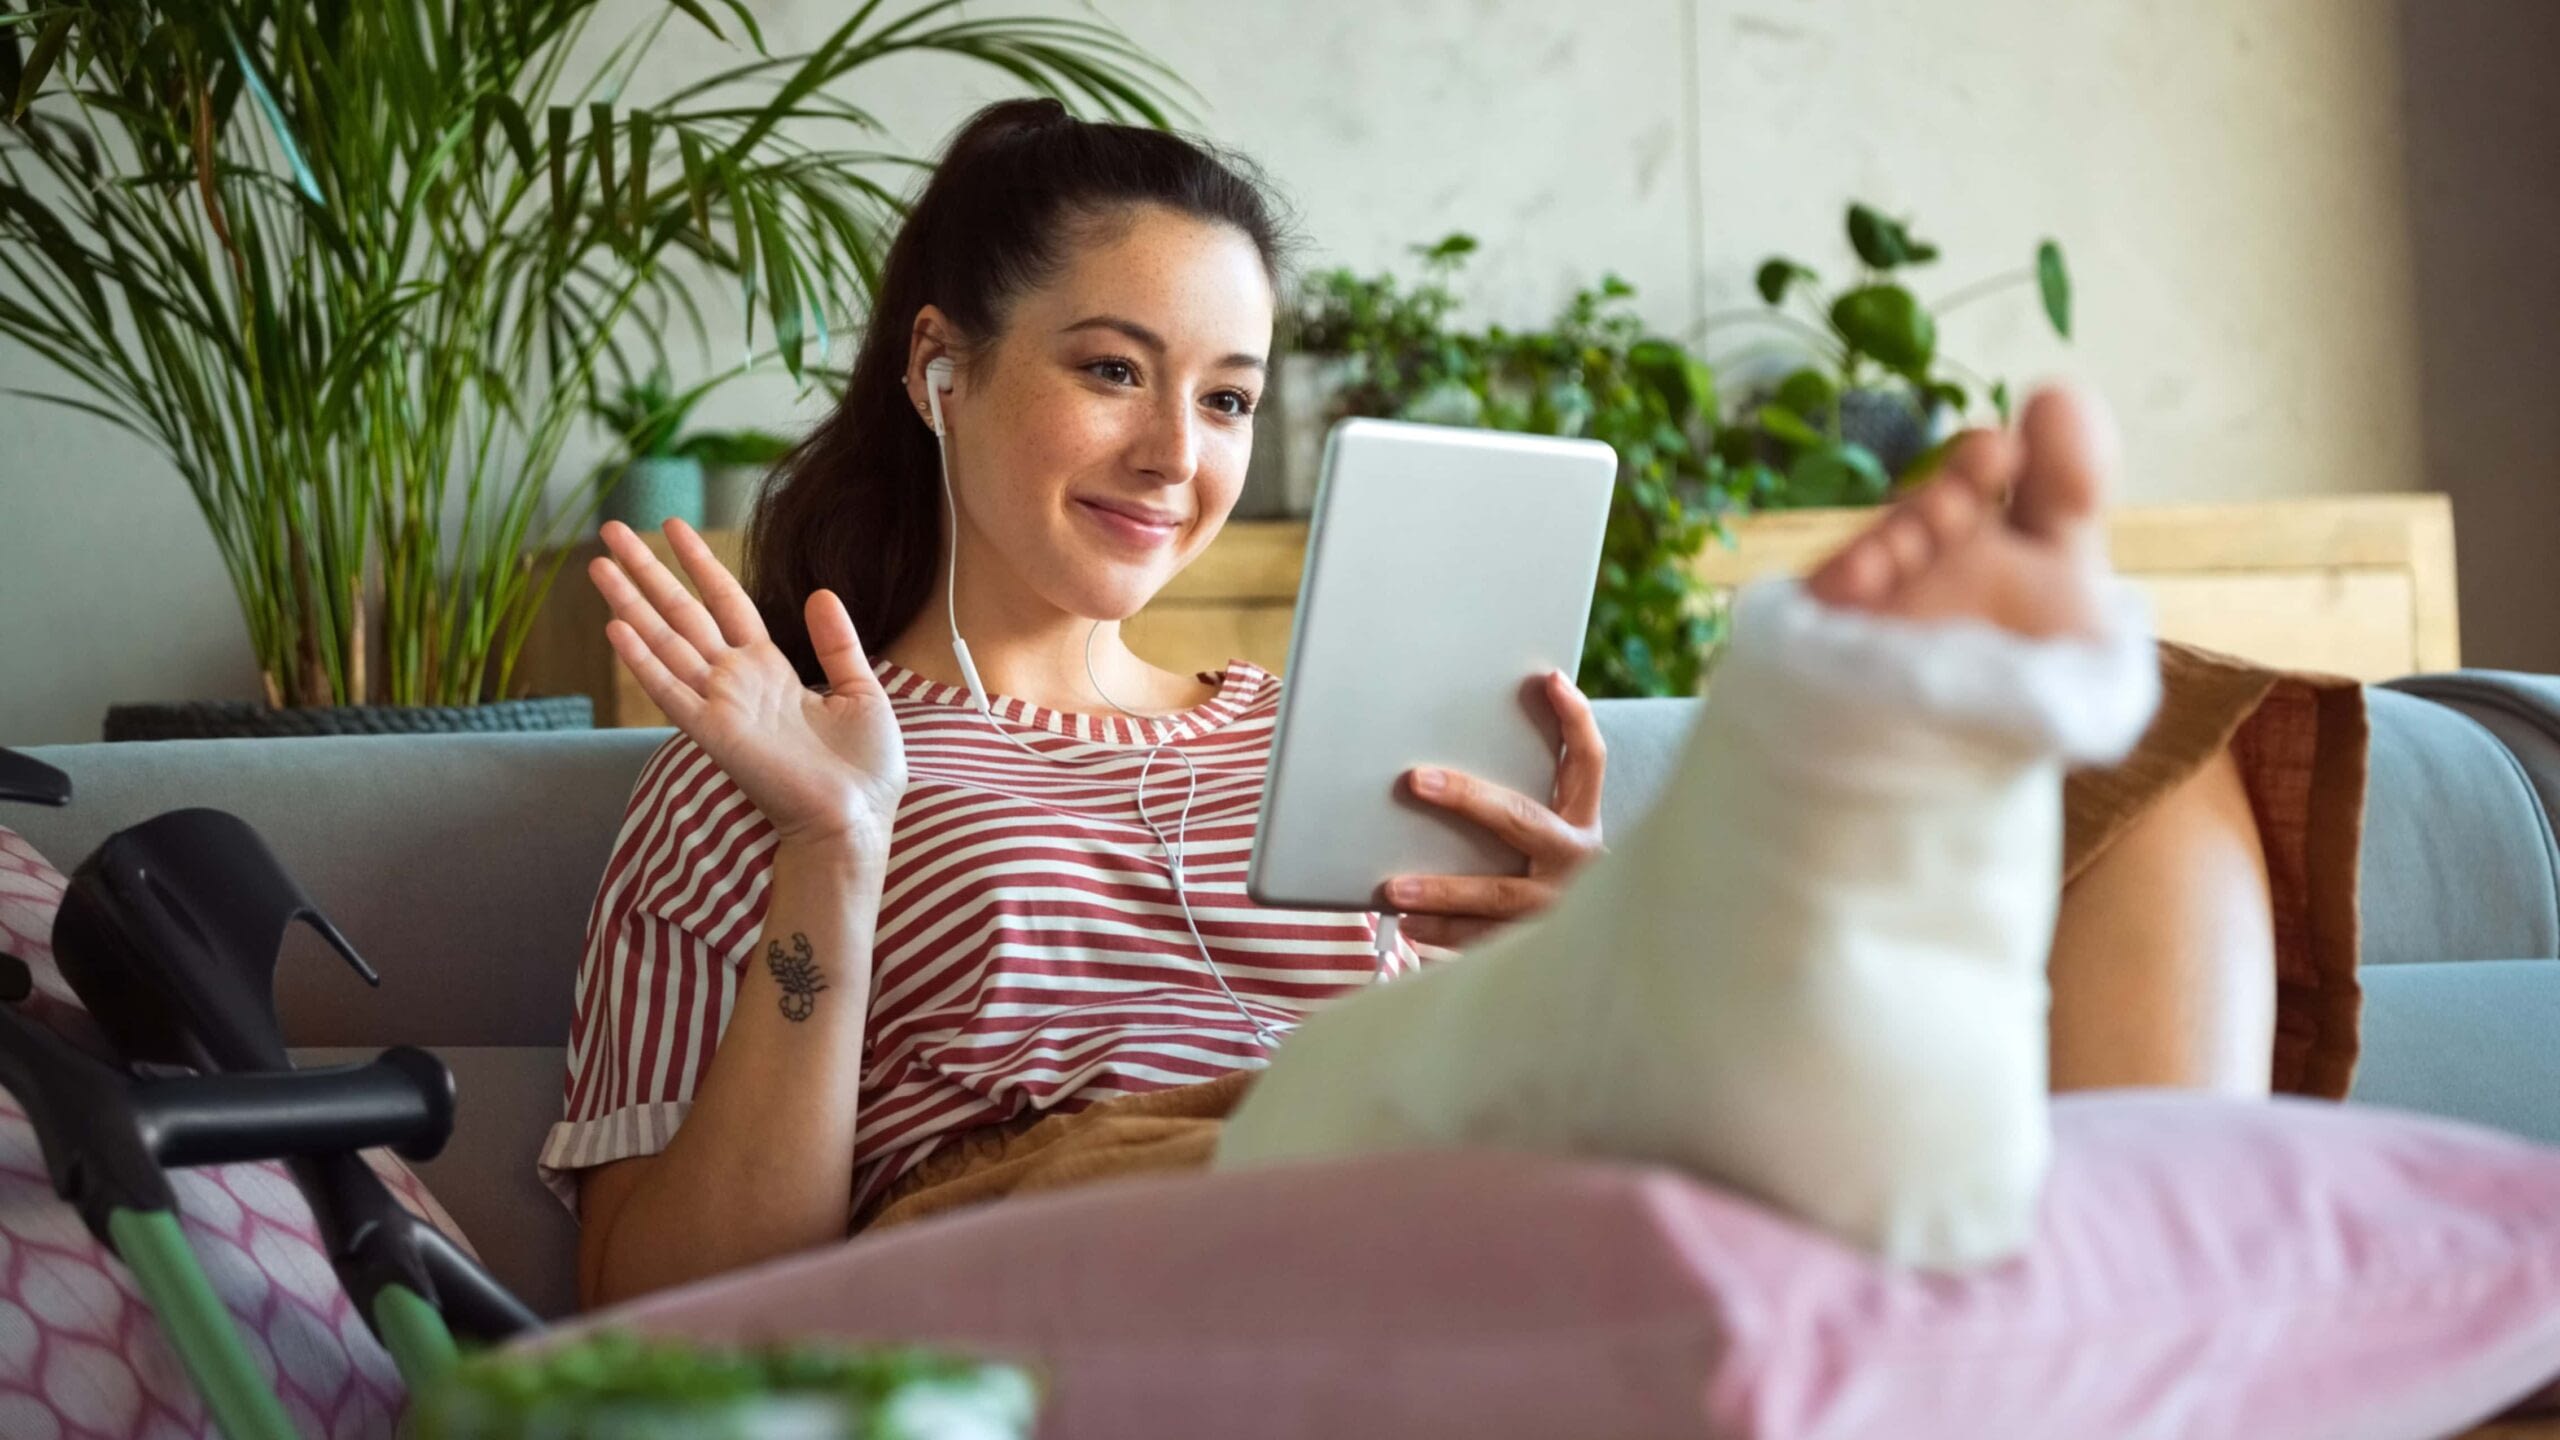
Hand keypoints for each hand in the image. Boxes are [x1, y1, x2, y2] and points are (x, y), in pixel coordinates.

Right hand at [589, 517, 907, 856]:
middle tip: (611, 531)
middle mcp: (737, 682)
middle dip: (647, 572)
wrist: (859, 820)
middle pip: (682, 613)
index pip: (726, 602)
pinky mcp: (715, 734)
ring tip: (597, 566)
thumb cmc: (864, 769)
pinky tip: (615, 629)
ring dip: (630, 604)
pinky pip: (671, 692)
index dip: (700, 563)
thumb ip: (837, 643)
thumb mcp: (860, 692)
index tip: (673, 526)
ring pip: (665, 643)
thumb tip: (821, 591)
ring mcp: (721, 706)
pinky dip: (643, 662)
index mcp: (770, 669)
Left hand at [1379, 669, 1606, 951]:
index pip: (1589, 760)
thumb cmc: (1549, 872)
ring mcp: (1557, 905)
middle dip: (1468, 798)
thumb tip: (1452, 756)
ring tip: (1395, 888)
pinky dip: (1444, 934)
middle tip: (1417, 780)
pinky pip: (1484, 940)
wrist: (1600, 944)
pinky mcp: (1536, 943)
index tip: (1549, 680)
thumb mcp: (1554, 830)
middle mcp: (1577, 860)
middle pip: (1522, 821)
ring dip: (1443, 891)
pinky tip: (1409, 927)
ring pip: (1498, 894)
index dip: (1575, 719)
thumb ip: (1521, 798)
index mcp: (1582, 821)